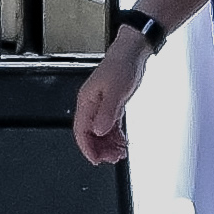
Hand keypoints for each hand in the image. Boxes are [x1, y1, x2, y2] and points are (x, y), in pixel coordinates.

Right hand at [73, 31, 144, 166]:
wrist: (132, 52)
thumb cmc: (122, 66)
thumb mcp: (116, 92)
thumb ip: (107, 113)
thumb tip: (99, 131)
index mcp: (87, 101)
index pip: (81, 131)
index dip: (87, 148)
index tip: (96, 160)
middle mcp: (91, 105)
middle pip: (89, 135)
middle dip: (100, 149)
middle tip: (114, 157)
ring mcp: (101, 105)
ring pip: (99, 132)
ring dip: (108, 145)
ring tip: (120, 152)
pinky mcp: (111, 105)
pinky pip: (108, 126)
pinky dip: (114, 136)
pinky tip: (122, 141)